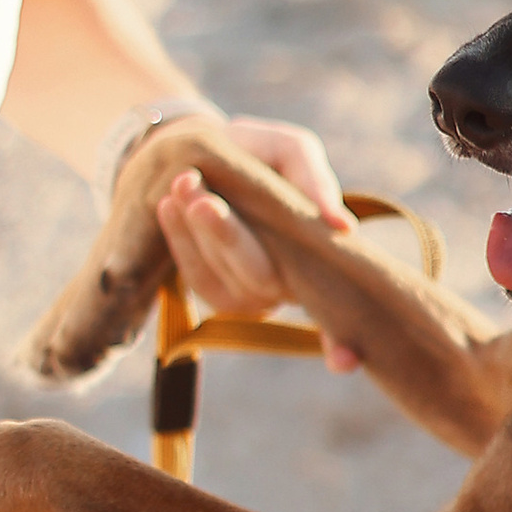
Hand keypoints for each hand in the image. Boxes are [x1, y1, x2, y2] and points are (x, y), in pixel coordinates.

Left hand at [160, 116, 360, 371]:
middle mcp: (289, 285)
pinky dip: (179, 240)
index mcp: (323, 257)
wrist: (212, 153)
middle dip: (228, 238)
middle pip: (261, 276)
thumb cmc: (263, 155)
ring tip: (182, 185)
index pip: (340, 312)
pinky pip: (196, 275)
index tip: (344, 360)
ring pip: (223, 274)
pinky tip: (168, 205)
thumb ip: (313, 178)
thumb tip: (340, 227)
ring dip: (197, 233)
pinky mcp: (215, 293)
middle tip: (204, 201)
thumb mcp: (291, 150)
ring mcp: (251, 295)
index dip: (342, 341)